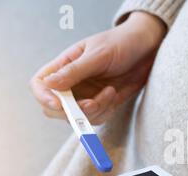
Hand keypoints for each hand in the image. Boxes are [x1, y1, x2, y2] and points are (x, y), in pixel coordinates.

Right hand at [30, 11, 165, 124]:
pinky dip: (106, 111)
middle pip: (54, 108)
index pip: (40, 85)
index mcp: (63, 65)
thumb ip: (74, 71)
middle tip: (93, 103)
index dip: (44, 97)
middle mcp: (71, 83)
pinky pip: (96, 118)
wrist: (147, 50)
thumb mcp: (98, 55)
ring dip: (96, 110)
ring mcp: (85, 95)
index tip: (60, 104)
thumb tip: (48, 84)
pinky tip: (115, 94)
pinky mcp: (101, 104)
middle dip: (73, 111)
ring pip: (78, 118)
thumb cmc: (121, 44)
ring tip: (111, 91)